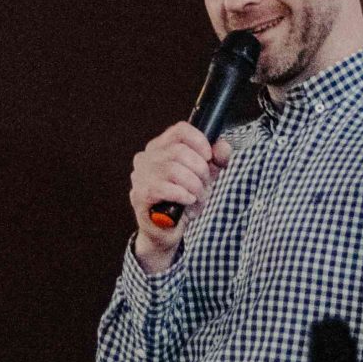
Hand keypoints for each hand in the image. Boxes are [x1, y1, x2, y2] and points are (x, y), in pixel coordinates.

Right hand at [128, 121, 230, 272]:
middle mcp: (146, 157)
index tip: (209, 157)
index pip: (180, 130)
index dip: (200, 141)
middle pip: (180, 151)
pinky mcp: (140, 194)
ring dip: (194, 186)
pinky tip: (187, 201)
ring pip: (174, 169)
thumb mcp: (205, 177)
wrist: (166, 231)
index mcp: (160, 147)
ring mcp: (139, 175)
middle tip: (204, 186)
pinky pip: (166, 188)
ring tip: (197, 197)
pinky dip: (183, 195)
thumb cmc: (183, 200)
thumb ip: (216, 159)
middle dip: (200, 170)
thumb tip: (222, 146)